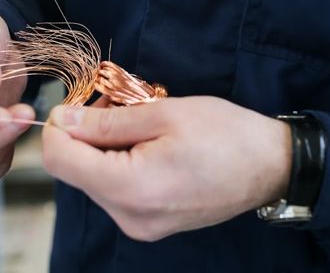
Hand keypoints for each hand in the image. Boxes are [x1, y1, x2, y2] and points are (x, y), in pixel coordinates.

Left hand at [41, 96, 290, 240]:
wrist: (271, 166)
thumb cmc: (226, 134)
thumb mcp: (166, 114)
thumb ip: (107, 121)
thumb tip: (63, 120)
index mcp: (131, 188)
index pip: (59, 160)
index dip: (57, 127)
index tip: (76, 103)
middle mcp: (129, 216)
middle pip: (75, 171)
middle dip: (85, 133)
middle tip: (116, 104)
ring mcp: (140, 226)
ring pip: (94, 180)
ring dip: (103, 147)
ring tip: (137, 122)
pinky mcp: (149, 226)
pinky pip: (115, 192)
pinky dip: (119, 164)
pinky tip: (146, 145)